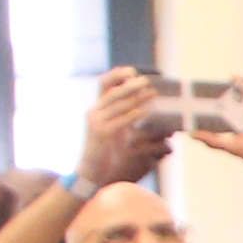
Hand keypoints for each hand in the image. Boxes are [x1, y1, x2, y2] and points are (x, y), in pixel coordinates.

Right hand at [74, 65, 172, 188]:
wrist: (90, 171)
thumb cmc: (105, 152)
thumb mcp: (114, 130)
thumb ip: (123, 117)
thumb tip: (142, 106)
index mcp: (96, 109)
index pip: (103, 85)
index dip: (116, 76)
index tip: (131, 70)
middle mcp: (93, 112)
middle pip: (112, 92)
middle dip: (130, 85)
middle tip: (148, 80)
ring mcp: (96, 122)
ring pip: (117, 104)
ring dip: (136, 97)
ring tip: (151, 92)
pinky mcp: (101, 133)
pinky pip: (120, 120)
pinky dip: (134, 113)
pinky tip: (146, 109)